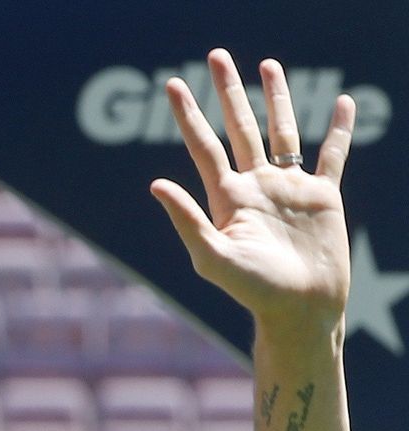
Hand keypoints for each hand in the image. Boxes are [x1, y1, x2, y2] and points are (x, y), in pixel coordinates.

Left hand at [151, 49, 353, 330]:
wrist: (300, 310)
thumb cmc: (252, 292)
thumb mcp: (213, 257)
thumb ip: (186, 220)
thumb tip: (154, 183)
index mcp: (227, 198)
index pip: (203, 146)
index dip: (189, 115)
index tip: (173, 85)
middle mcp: (256, 186)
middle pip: (239, 127)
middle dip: (228, 92)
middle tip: (217, 56)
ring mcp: (289, 189)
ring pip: (282, 131)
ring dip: (276, 99)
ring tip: (267, 65)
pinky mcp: (323, 196)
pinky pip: (332, 155)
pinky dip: (338, 129)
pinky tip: (341, 104)